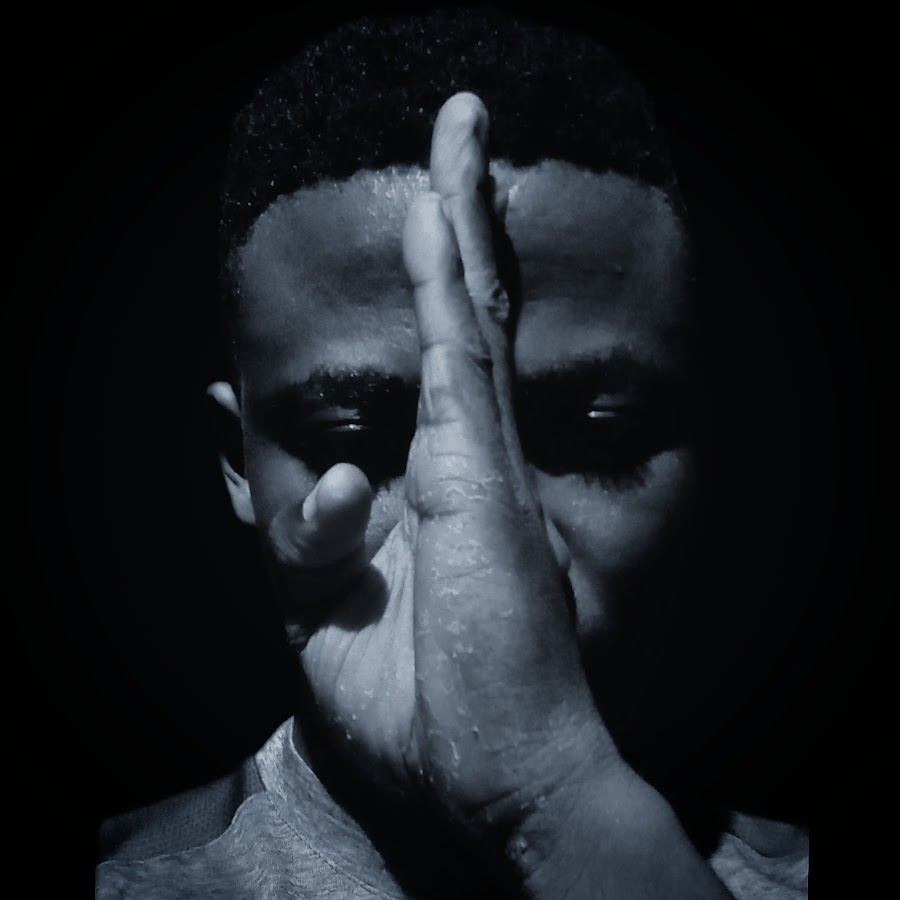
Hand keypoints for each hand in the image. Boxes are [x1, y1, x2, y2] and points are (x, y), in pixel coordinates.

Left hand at [264, 91, 613, 827]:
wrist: (491, 769)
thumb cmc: (419, 705)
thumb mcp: (316, 608)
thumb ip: (290, 518)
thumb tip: (237, 434)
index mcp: (433, 496)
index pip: (415, 385)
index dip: (402, 306)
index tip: (373, 247)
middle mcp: (464, 458)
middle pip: (459, 319)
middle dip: (456, 230)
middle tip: (456, 145)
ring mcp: (479, 457)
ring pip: (466, 311)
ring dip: (458, 218)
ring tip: (459, 129)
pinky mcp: (480, 469)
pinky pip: (454, 351)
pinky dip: (444, 274)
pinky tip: (435, 202)